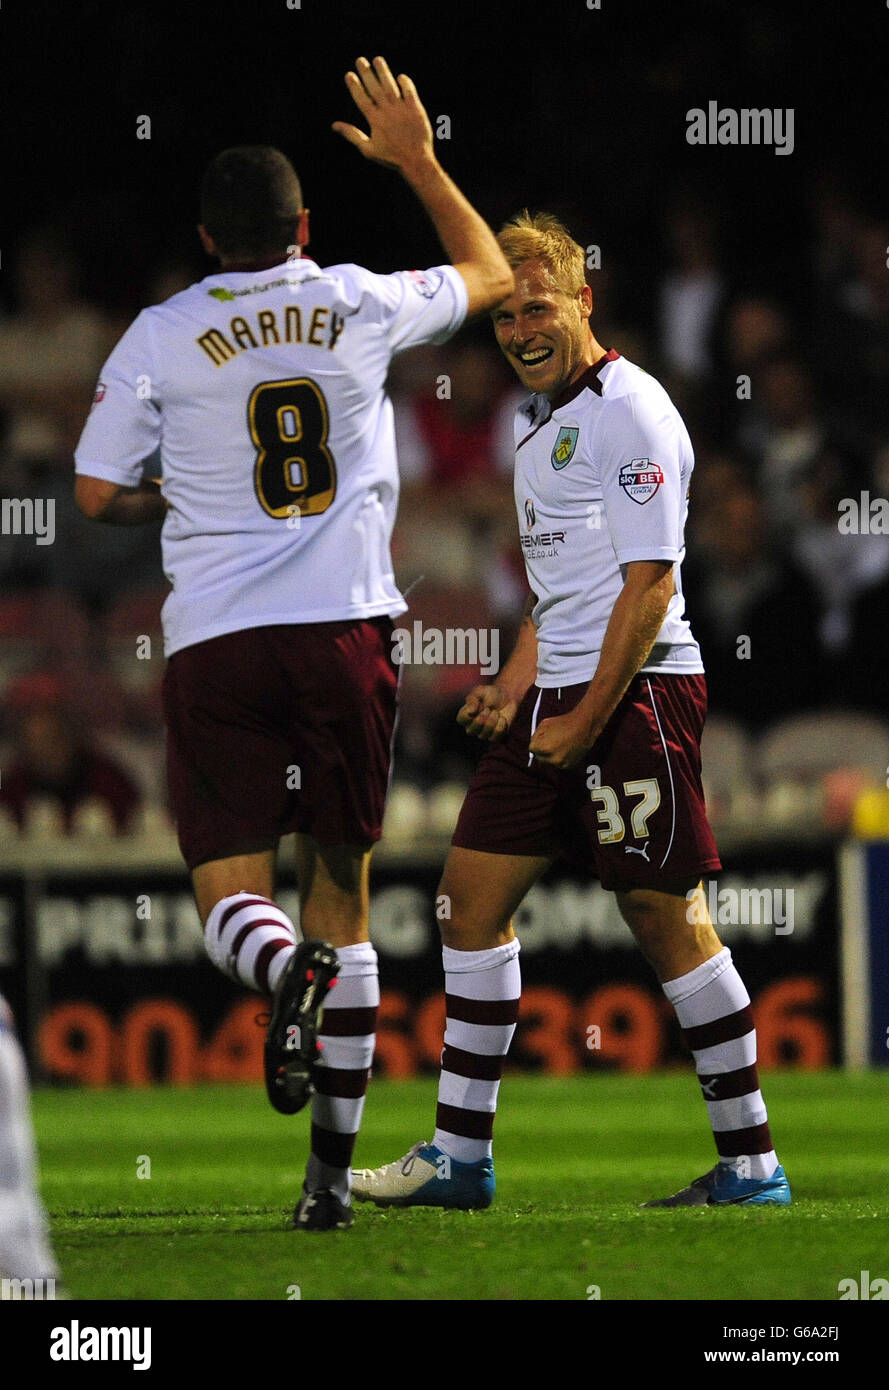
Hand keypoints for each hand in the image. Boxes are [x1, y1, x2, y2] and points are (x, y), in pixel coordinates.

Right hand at [332, 56, 434, 174]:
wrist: (416, 162)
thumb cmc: (390, 158)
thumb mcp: (368, 149)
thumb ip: (352, 134)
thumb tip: (334, 125)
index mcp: (375, 121)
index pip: (362, 99)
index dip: (355, 86)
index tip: (349, 74)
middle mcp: (387, 112)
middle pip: (374, 88)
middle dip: (366, 73)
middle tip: (360, 60)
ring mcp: (402, 109)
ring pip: (390, 86)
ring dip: (383, 72)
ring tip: (377, 60)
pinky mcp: (416, 109)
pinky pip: (409, 91)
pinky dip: (404, 82)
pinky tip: (399, 77)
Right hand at [457, 684, 518, 741]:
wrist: (507, 697)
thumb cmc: (491, 694)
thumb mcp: (481, 690)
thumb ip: (473, 698)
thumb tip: (472, 710)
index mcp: (465, 715)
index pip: (461, 719)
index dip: (470, 712)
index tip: (478, 703)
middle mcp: (472, 727)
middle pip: (471, 730)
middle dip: (483, 716)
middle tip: (489, 708)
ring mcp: (483, 733)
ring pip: (485, 733)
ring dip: (493, 719)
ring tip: (496, 712)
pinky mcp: (495, 736)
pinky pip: (496, 735)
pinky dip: (501, 724)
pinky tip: (501, 718)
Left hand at [528, 708, 599, 769]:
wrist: (584, 725)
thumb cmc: (563, 723)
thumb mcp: (544, 725)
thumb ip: (535, 736)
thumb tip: (532, 745)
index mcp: (543, 748)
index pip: (532, 749)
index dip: (537, 742)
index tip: (543, 738)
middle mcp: (552, 759)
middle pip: (539, 757)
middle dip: (542, 751)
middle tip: (551, 741)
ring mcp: (561, 763)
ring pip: (549, 761)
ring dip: (551, 755)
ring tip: (560, 743)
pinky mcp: (569, 766)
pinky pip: (559, 763)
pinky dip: (560, 757)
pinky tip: (566, 748)